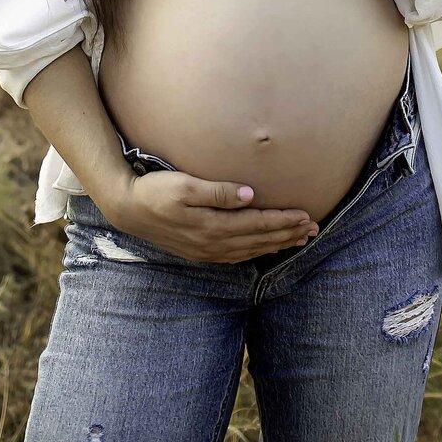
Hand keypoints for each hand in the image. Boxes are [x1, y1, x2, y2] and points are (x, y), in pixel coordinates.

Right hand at [112, 169, 319, 263]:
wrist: (127, 209)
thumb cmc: (155, 191)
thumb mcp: (185, 186)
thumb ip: (218, 192)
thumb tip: (251, 194)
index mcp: (212, 226)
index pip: (258, 224)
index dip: (283, 220)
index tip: (307, 215)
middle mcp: (213, 244)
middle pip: (259, 240)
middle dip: (287, 234)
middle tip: (314, 229)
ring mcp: (206, 251)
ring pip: (250, 250)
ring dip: (276, 244)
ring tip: (298, 239)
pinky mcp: (200, 252)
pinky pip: (237, 255)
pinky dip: (256, 252)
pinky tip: (264, 248)